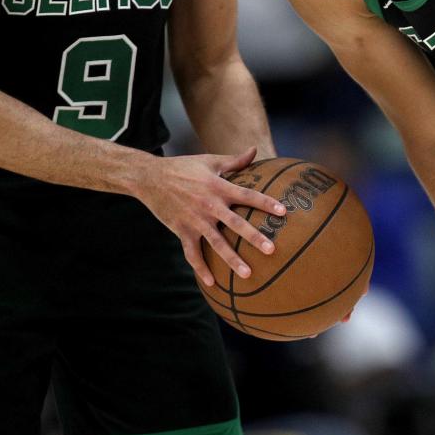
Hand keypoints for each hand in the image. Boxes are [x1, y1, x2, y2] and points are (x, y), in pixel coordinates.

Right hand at [138, 147, 286, 286]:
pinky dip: (201, 269)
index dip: (266, 203)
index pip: (247, 195)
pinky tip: (212, 284)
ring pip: (216, 243)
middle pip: (235, 223)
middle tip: (272, 250)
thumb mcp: (209, 161)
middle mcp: (209, 204)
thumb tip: (254, 150)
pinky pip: (192, 253)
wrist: (150, 178)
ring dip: (232, 259)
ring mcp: (195, 220)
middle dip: (254, 237)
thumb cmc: (183, 167)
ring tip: (248, 274)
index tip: (283, 212)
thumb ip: (235, 160)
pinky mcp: (182, 231)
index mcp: (218, 186)